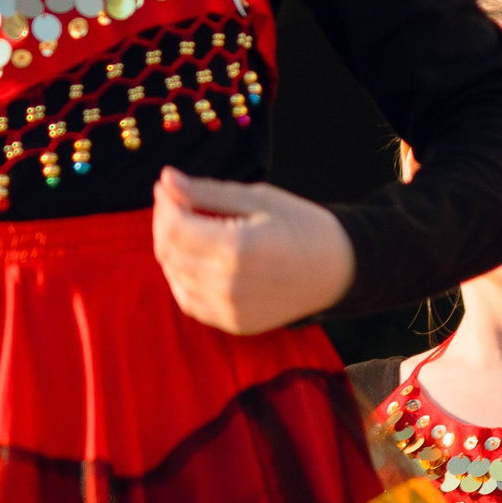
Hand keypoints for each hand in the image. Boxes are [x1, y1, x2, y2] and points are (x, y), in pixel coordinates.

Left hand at [151, 167, 354, 334]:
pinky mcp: (234, 324)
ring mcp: (231, 310)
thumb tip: (166, 178)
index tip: (167, 186)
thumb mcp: (257, 198)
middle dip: (163, 223)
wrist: (338, 270)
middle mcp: (230, 285)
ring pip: (175, 277)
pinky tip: (194, 257)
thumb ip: (207, 191)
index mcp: (238, 248)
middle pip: (169, 252)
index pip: (175, 228)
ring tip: (187, 226)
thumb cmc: (301, 226)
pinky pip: (189, 300)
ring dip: (171, 249)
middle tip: (174, 202)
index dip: (165, 204)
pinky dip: (182, 277)